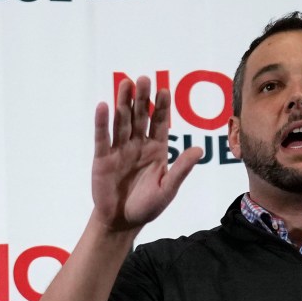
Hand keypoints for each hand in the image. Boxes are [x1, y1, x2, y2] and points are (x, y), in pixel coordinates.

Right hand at [91, 75, 201, 233]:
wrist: (122, 222)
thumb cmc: (147, 206)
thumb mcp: (167, 189)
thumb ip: (181, 169)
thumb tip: (199, 150)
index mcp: (156, 149)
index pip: (159, 122)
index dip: (161, 107)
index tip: (164, 90)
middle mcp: (138, 144)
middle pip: (140, 116)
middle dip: (142, 98)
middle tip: (144, 78)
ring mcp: (119, 149)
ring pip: (121, 121)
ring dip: (123, 102)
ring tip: (125, 83)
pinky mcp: (102, 157)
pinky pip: (103, 137)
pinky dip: (102, 122)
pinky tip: (103, 106)